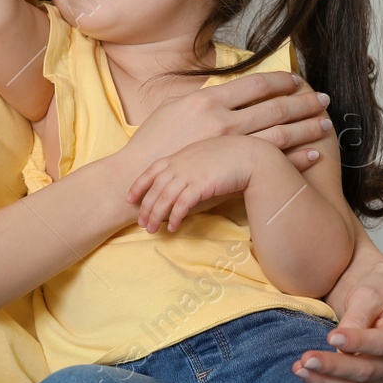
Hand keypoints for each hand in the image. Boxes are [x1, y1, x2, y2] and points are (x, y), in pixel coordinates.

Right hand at [109, 72, 331, 192]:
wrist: (136, 180)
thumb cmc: (152, 143)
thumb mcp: (174, 108)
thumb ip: (203, 98)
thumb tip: (226, 91)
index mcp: (208, 100)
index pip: (254, 84)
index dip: (280, 80)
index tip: (297, 80)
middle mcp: (222, 120)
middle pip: (274, 106)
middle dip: (303, 101)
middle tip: (324, 99)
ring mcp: (229, 147)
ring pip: (279, 133)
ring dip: (306, 127)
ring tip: (326, 124)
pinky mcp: (231, 171)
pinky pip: (272, 161)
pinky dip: (296, 155)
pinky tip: (313, 152)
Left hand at [128, 136, 301, 231]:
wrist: (253, 156)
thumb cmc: (233, 156)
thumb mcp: (206, 152)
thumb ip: (191, 162)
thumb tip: (181, 178)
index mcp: (182, 153)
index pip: (152, 169)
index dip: (139, 184)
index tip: (130, 197)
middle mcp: (182, 162)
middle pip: (156, 186)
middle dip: (146, 206)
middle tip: (141, 222)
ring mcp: (191, 172)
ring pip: (164, 196)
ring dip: (156, 215)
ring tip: (151, 229)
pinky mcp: (201, 184)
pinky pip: (182, 204)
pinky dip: (175, 217)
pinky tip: (173, 227)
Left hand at [292, 256, 382, 382]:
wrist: (372, 296)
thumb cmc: (376, 289)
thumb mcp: (368, 293)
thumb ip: (357, 317)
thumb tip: (340, 346)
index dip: (358, 343)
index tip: (331, 337)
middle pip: (368, 370)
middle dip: (335, 366)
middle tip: (307, 358)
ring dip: (326, 381)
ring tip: (300, 369)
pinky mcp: (369, 381)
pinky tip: (306, 375)